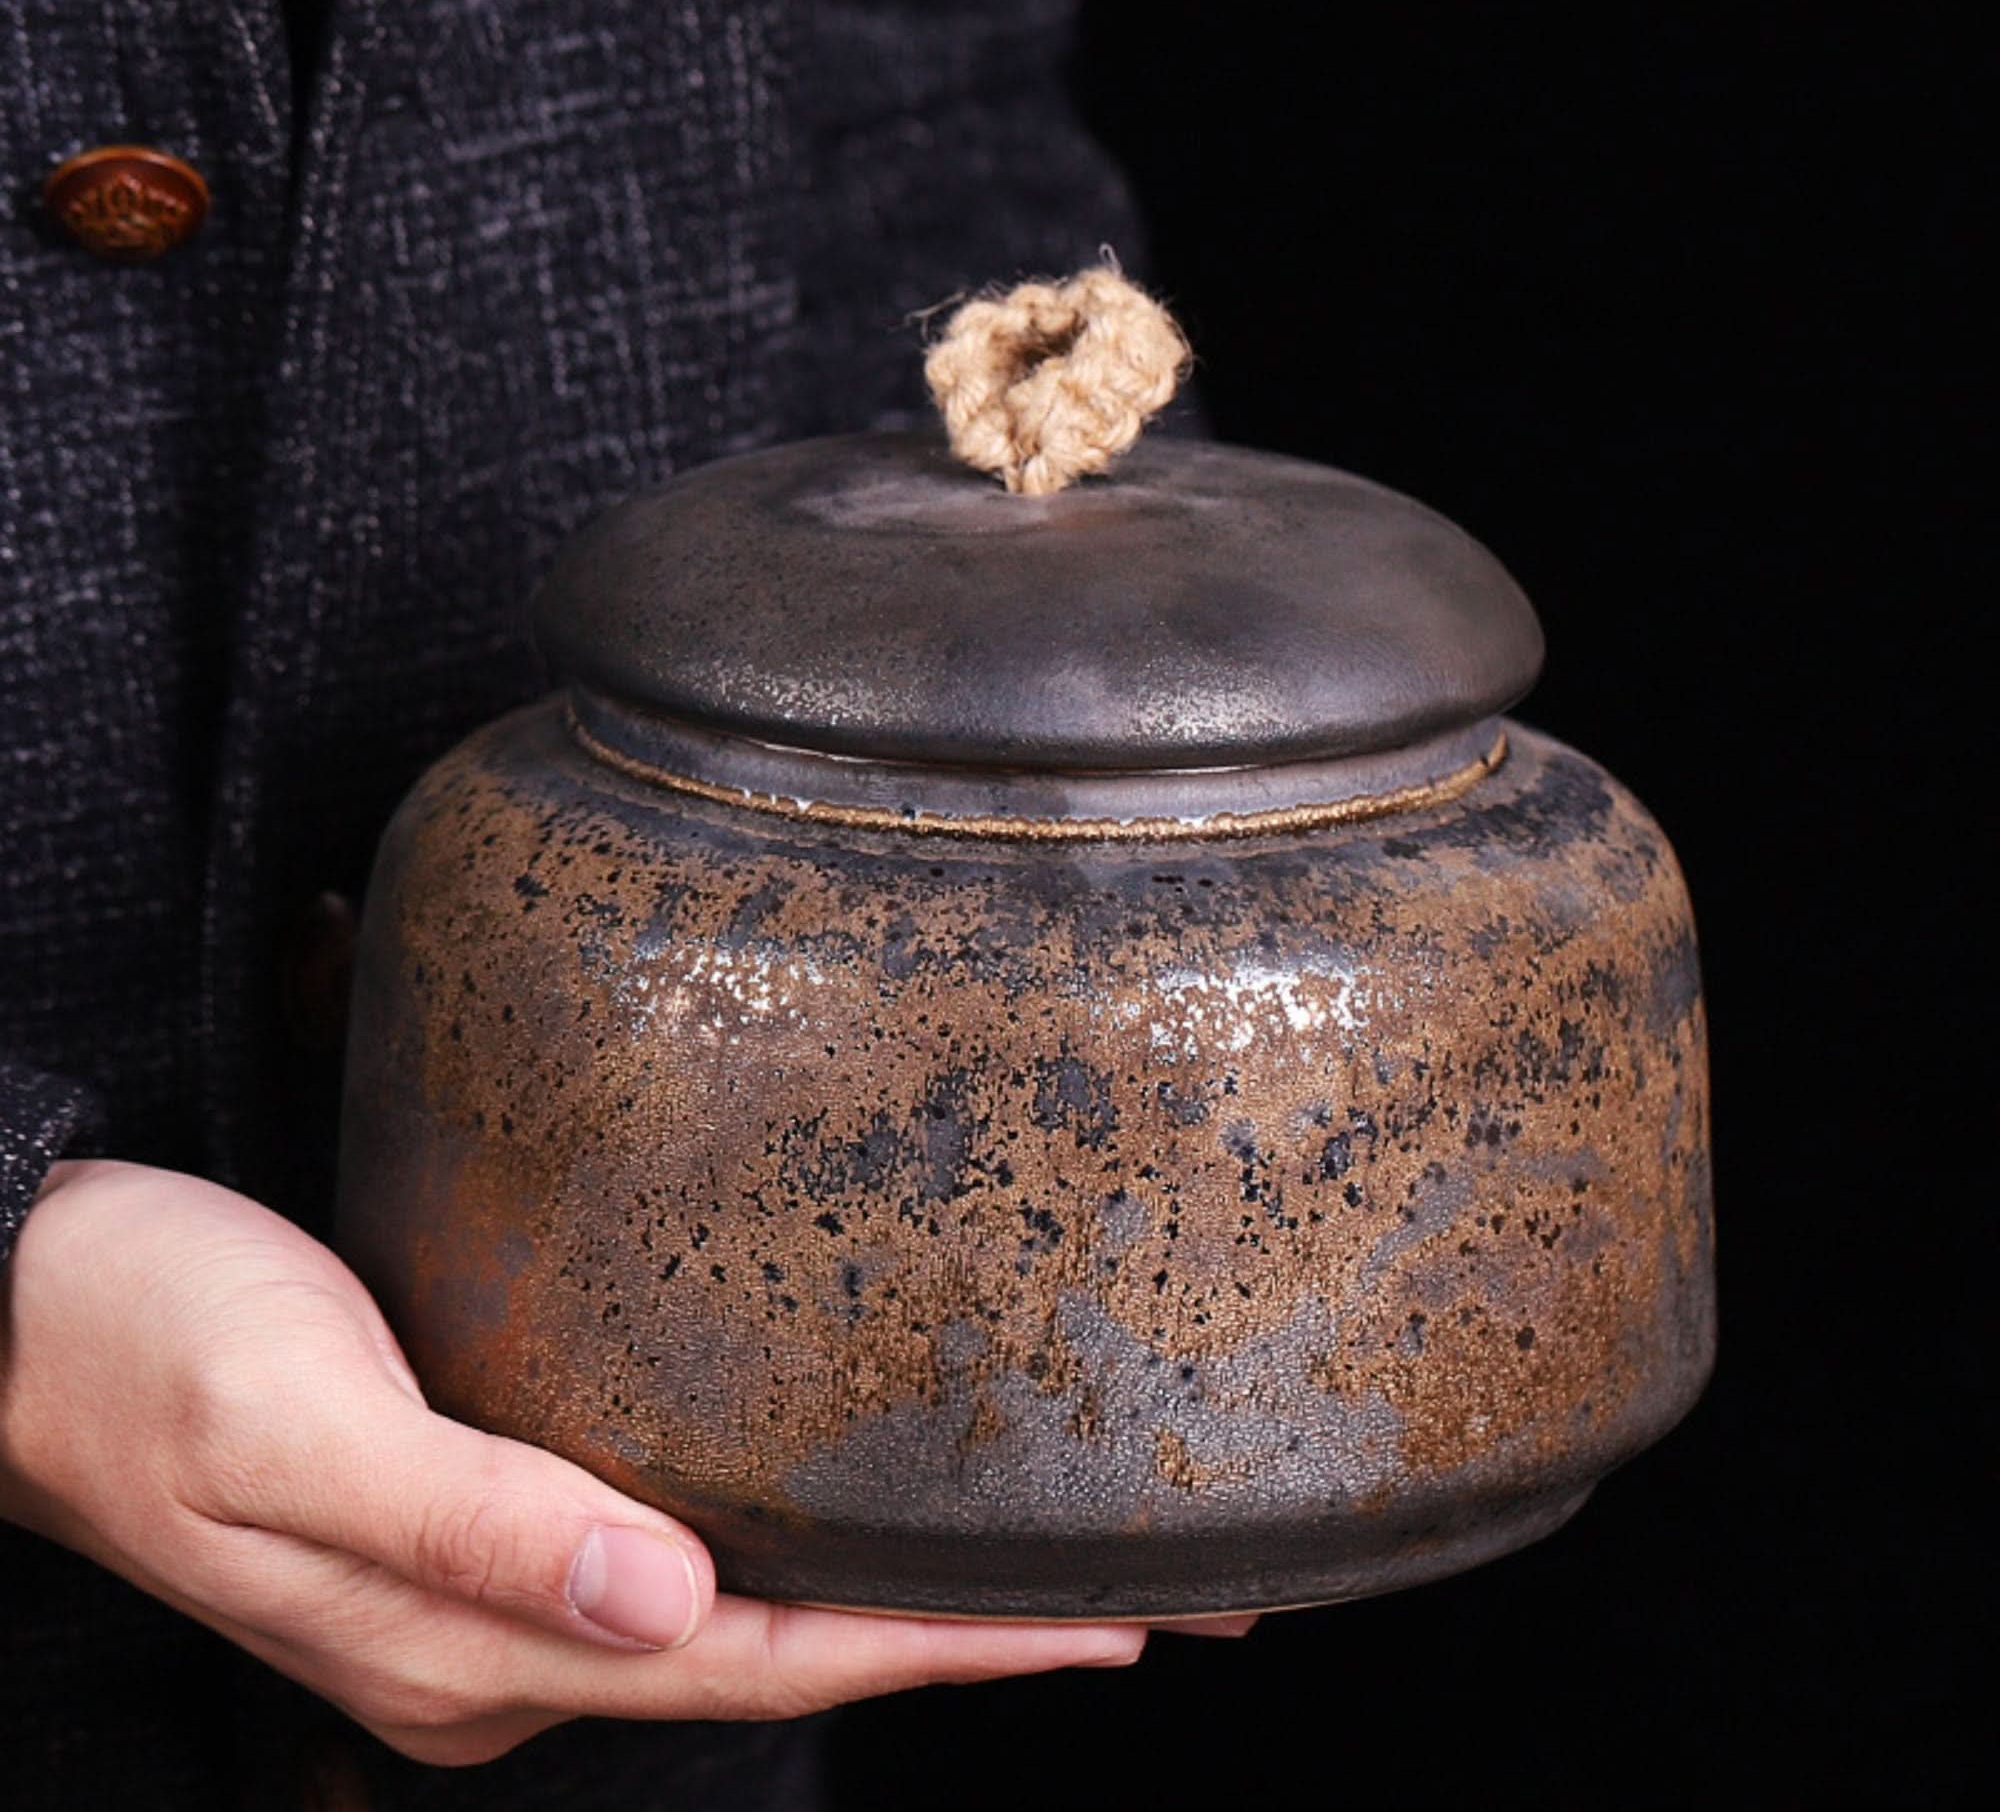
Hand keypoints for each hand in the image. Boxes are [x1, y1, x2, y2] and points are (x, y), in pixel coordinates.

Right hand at [0, 1160, 1150, 1765]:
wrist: (21, 1301)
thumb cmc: (139, 1344)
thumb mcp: (293, 1430)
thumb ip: (473, 1524)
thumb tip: (664, 1598)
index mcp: (474, 1650)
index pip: (763, 1659)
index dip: (945, 1648)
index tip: (1110, 1624)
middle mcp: (506, 1640)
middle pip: (783, 1645)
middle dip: (967, 1632)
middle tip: (1145, 1591)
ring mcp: (496, 1584)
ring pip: (744, 1600)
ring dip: (898, 1587)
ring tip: (1043, 1556)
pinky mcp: (485, 1507)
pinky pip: (680, 1540)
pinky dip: (797, 1534)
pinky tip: (849, 1494)